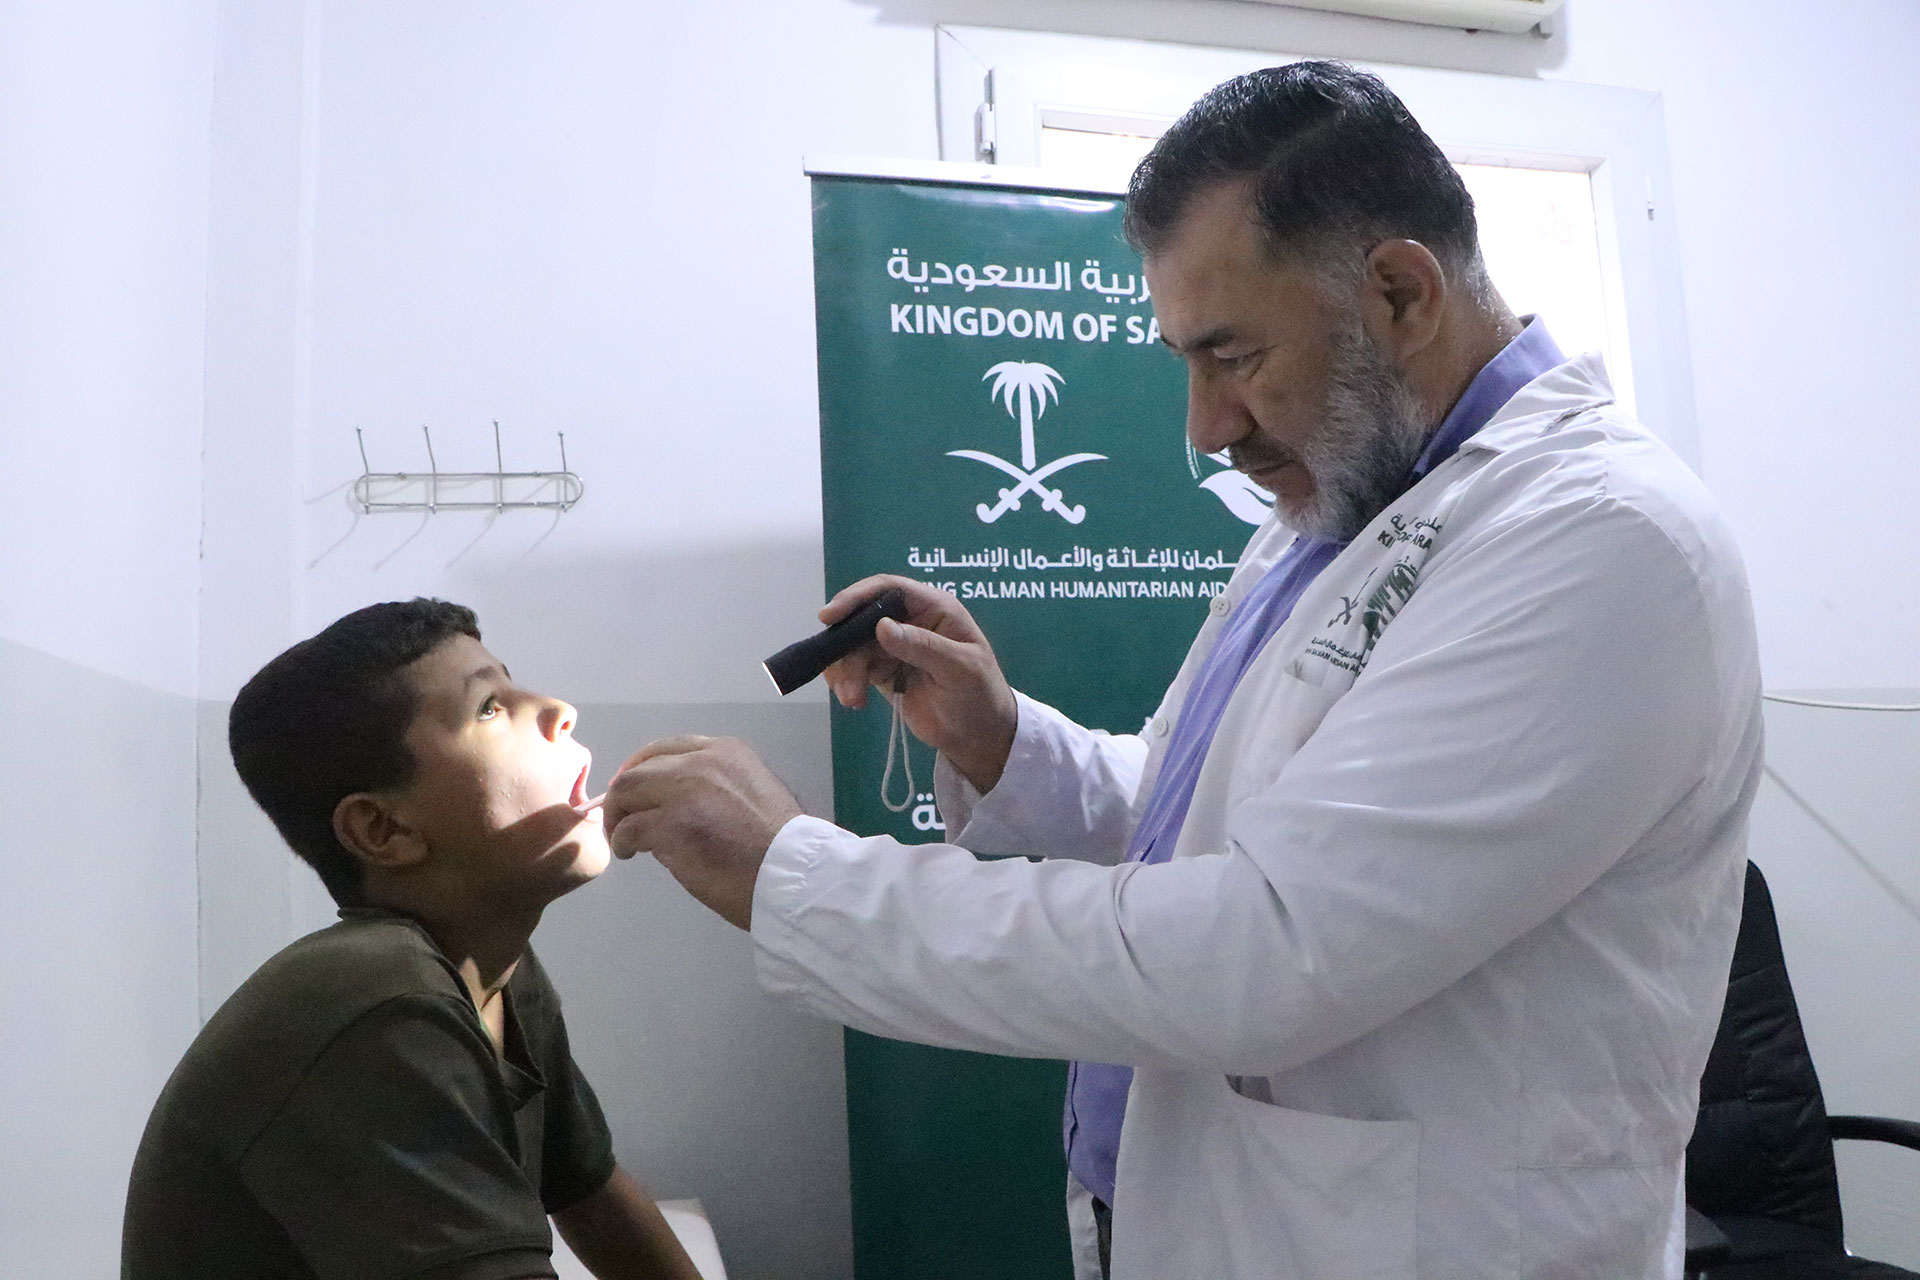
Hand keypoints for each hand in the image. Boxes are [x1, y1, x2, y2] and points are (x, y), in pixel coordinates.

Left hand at [602, 736, 801, 930]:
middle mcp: (702, 763)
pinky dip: (623, 842)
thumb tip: (672, 804)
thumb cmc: (779, 846)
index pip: (666, 749)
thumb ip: (713, 788)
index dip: (640, 769)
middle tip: (621, 820)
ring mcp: (684, 792)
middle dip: (623, 795)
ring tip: (624, 840)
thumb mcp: (751, 793)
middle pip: (639, 769)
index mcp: (725, 752)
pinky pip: (628, 829)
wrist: (793, 874)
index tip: (634, 793)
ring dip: (618, 817)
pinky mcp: (671, 826)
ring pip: (626, 792)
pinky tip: (632, 854)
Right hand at [819, 575, 1017, 791]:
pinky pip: (856, 667)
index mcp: (934, 608)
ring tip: (853, 699)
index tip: (830, 616)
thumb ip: (922, 647)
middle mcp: (911, 621)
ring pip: (854, 646)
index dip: (856, 597)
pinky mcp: (885, 671)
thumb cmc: (980, 696)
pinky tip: (853, 700)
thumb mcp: (960, 669)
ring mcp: (896, 646)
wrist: (978, 737)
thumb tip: (881, 627)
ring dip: (847, 671)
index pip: (888, 590)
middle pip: (862, 619)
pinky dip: (847, 681)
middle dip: (846, 647)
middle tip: (842, 678)